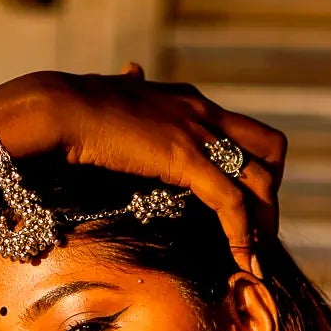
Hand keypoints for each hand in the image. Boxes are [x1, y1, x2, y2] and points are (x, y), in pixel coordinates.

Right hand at [0, 66, 286, 273]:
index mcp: (192, 101)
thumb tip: (132, 71)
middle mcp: (205, 112)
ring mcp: (199, 134)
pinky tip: (241, 260)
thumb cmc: (76, 106)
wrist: (59, 108)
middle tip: (260, 233)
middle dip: (271, 193)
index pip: (246, 131)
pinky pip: (232, 202)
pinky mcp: (187, 159)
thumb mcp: (117, 91)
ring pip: (260, 180)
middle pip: (271, 150)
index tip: (247, 203)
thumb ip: (132, 87)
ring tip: (255, 258)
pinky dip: (241, 235)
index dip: (255, 168)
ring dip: (264, 223)